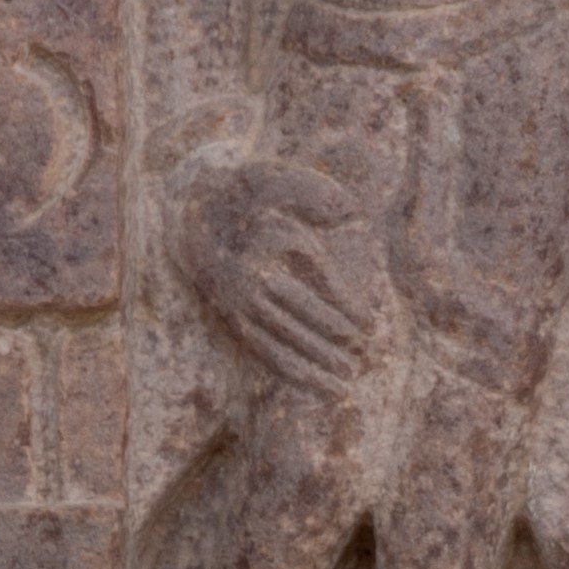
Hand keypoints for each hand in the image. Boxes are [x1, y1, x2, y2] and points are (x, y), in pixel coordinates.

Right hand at [182, 158, 387, 398]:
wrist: (198, 210)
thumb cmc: (253, 195)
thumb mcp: (282, 181)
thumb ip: (319, 194)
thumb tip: (352, 212)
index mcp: (271, 241)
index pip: (317, 277)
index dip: (346, 304)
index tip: (370, 325)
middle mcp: (252, 275)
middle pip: (297, 314)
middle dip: (330, 338)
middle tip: (362, 357)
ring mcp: (239, 301)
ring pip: (278, 341)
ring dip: (312, 366)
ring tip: (345, 387)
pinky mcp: (233, 318)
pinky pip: (262, 350)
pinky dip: (290, 371)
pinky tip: (318, 388)